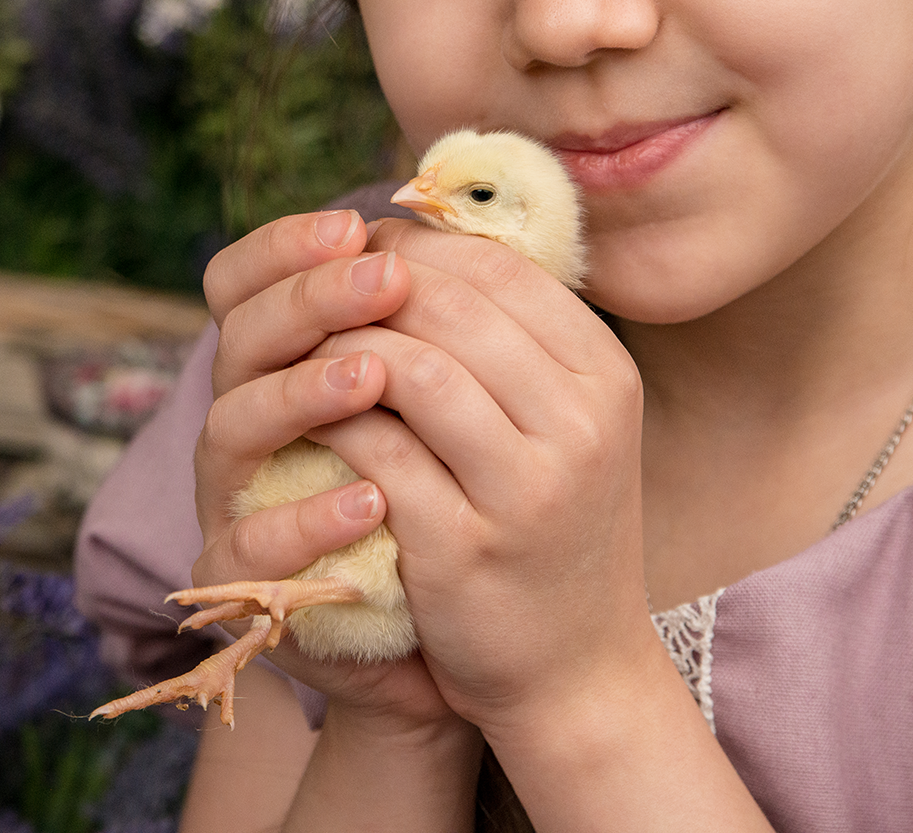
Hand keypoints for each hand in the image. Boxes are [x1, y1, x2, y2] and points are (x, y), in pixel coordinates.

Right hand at [192, 208, 458, 730]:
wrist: (435, 635)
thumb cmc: (438, 492)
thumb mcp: (438, 399)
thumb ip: (429, 323)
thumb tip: (466, 219)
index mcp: (275, 359)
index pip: (243, 279)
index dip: (287, 244)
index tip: (355, 224)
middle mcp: (241, 417)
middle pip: (239, 335)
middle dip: (310, 298)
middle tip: (382, 277)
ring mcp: (231, 497)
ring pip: (229, 427)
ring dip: (302, 393)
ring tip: (374, 374)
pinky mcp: (242, 578)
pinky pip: (251, 543)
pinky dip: (308, 518)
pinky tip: (370, 500)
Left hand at [305, 218, 662, 739]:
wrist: (576, 672)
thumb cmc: (552, 527)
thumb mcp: (565, 422)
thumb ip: (510, 339)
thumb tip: (416, 240)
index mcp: (605, 376)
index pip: (500, 266)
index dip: (418, 245)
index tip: (362, 250)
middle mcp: (581, 424)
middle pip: (451, 306)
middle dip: (368, 286)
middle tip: (317, 292)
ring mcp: (528, 488)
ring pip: (411, 369)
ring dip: (342, 349)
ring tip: (307, 351)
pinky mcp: (466, 547)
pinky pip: (377, 451)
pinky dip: (333, 422)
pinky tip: (312, 420)